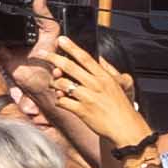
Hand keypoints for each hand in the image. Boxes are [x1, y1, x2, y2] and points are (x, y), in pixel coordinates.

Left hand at [29, 42, 148, 155]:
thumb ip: (107, 71)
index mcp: (104, 77)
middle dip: (54, 58)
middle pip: (70, 66)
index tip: (61, 40)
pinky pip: (62, 101)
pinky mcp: (82, 111)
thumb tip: (100, 59)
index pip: (85, 57)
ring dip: (55, 83)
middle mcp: (95, 84)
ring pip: (63, 83)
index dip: (71, 47)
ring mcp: (87, 97)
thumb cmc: (121, 107)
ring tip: (55, 85)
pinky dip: (59, 100)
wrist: (125, 127)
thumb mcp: (117, 85)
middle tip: (42, 54)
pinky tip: (61, 101)